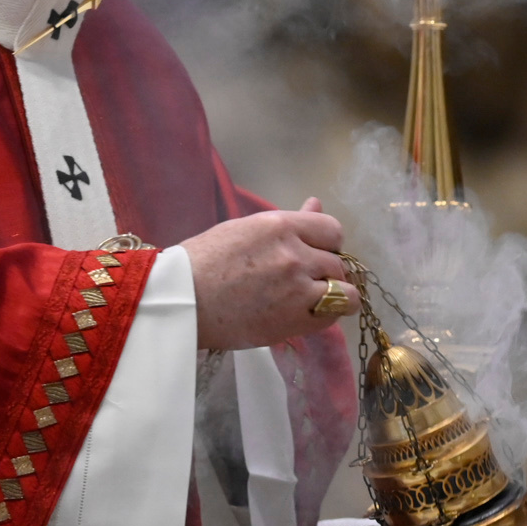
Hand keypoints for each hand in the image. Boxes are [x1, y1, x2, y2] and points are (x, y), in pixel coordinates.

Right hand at [186, 197, 355, 350]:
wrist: (182, 301)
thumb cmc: (204, 261)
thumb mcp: (245, 229)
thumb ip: (288, 221)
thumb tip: (316, 204)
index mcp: (279, 226)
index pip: (332, 230)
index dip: (327, 243)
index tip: (315, 253)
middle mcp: (294, 254)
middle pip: (337, 262)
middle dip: (326, 270)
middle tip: (305, 280)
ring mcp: (297, 289)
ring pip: (344, 291)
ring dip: (334, 295)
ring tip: (314, 299)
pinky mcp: (294, 321)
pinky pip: (332, 317)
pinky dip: (326, 316)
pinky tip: (309, 314)